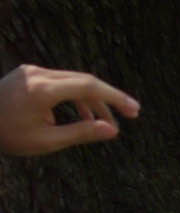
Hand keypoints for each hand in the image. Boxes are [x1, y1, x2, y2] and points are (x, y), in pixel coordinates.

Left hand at [0, 67, 139, 157]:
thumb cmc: (7, 135)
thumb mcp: (47, 141)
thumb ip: (82, 133)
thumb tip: (112, 130)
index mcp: (42, 90)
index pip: (88, 86)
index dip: (115, 97)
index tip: (134, 110)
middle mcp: (37, 74)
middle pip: (84, 80)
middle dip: (109, 98)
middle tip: (131, 114)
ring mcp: (31, 72)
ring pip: (73, 81)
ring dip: (92, 100)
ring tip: (105, 123)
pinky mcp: (28, 74)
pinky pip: (60, 82)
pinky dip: (75, 97)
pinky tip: (84, 115)